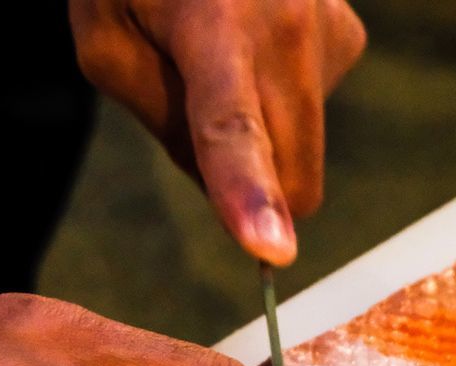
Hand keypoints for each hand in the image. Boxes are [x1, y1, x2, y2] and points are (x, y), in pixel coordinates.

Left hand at [69, 0, 366, 264]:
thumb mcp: (106, 42)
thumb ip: (162, 123)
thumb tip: (232, 187)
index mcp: (213, 24)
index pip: (231, 128)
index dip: (248, 193)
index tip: (272, 251)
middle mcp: (289, 23)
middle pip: (292, 174)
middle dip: (251, 186)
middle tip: (194, 116)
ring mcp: (330, 28)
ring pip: (302, 150)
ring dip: (261, 135)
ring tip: (219, 56)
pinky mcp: (349, 35)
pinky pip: (314, 113)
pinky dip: (277, 100)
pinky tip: (252, 44)